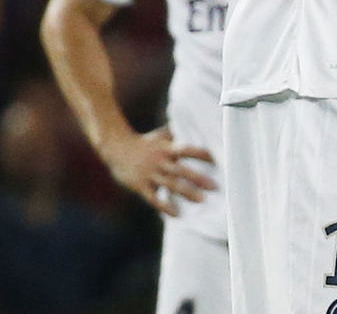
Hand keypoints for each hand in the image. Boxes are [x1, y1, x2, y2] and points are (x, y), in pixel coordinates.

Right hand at [99, 125, 215, 216]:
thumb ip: (179, 134)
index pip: (188, 150)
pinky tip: (177, 214)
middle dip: (199, 179)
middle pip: (182, 170)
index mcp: (167, 148)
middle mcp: (160, 161)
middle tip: (216, 186)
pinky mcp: (141, 186)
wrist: (116, 148)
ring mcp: (150, 174)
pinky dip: (165, 207)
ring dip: (187, 193)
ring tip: (202, 200)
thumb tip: (199, 124)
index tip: (218, 160)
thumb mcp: (162, 135)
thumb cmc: (145, 142)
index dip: (202, 154)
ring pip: (171, 185)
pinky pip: (154, 199)